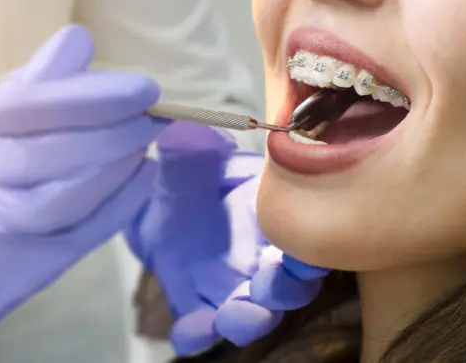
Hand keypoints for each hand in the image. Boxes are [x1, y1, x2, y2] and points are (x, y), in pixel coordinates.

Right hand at [0, 25, 167, 322]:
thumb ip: (35, 79)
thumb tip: (81, 39)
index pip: (40, 103)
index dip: (100, 95)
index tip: (147, 88)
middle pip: (64, 150)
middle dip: (122, 129)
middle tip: (154, 117)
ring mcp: (4, 223)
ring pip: (78, 192)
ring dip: (123, 163)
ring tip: (143, 142)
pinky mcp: (32, 260)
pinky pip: (90, 229)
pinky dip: (126, 199)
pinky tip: (143, 174)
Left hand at [124, 122, 329, 354]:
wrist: (152, 201)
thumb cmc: (187, 173)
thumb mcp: (187, 155)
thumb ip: (193, 148)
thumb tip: (187, 131)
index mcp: (273, 215)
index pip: (308, 236)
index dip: (313, 248)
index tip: (307, 253)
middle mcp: (262, 257)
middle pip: (291, 286)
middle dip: (285, 291)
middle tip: (266, 287)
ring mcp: (232, 285)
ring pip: (254, 314)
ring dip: (249, 319)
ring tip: (232, 315)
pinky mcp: (199, 304)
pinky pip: (202, 328)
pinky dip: (197, 333)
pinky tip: (187, 331)